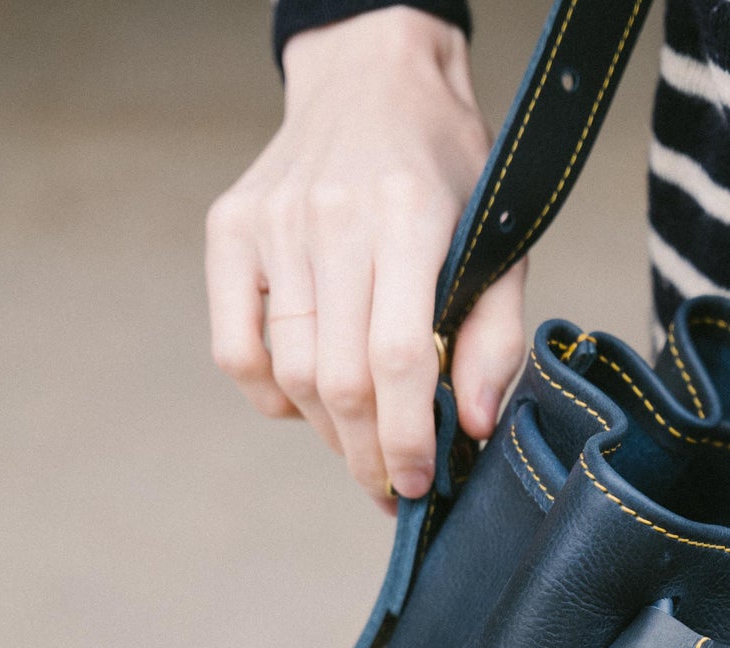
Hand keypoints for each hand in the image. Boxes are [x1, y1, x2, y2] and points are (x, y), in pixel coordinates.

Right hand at [205, 6, 525, 511]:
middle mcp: (331, 216)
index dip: (408, 436)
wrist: (373, 79)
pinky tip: (308, 401)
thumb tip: (473, 425)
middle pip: (341, 379)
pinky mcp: (230, 228)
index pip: (400, 358)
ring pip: (292, 372)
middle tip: (390, 485)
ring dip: (328, 433)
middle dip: (368, 453)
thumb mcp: (499, 243)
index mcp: (408, 216)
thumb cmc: (446, 171)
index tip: (419, 485)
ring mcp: (272, 222)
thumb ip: (494, 337)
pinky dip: (272, 396)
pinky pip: (236, 348)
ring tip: (362, 448)